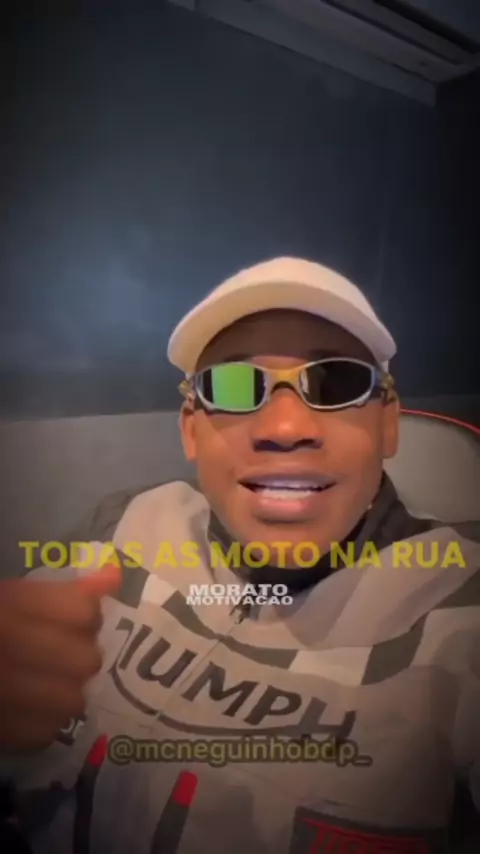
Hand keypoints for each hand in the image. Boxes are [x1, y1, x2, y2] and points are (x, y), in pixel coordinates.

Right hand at [0, 564, 119, 751]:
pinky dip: (42, 721)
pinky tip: (25, 707)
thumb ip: (61, 592)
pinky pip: (45, 732)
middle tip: (57, 651)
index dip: (84, 612)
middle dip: (78, 654)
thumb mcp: (7, 597)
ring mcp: (2, 695)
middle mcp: (5, 650)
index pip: (81, 610)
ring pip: (72, 700)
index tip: (73, 615)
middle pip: (85, 659)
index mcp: (4, 612)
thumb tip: (114, 577)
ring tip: (42, 680)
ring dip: (64, 690)